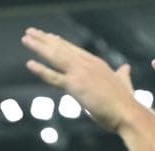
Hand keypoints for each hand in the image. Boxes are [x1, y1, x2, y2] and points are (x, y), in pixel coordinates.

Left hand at [21, 27, 143, 132]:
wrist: (128, 113)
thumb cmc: (126, 103)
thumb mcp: (124, 83)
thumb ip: (122, 74)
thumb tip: (125, 68)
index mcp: (96, 63)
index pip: (73, 50)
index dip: (59, 42)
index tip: (48, 36)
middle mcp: (87, 64)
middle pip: (61, 48)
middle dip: (44, 39)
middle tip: (31, 32)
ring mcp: (80, 74)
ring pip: (55, 57)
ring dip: (39, 46)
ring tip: (26, 38)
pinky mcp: (75, 86)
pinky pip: (54, 77)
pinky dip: (41, 70)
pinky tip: (29, 63)